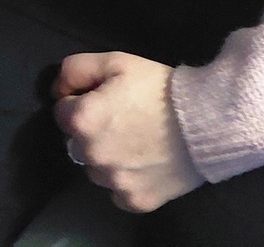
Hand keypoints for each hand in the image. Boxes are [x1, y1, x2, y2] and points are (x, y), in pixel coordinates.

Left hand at [54, 53, 202, 213]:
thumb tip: (57, 90)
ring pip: (96, 169)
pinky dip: (126, 179)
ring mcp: (113, 182)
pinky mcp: (134, 201)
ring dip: (107, 156)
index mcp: (83, 120)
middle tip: (123, 118)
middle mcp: (91, 156)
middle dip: (92, 130)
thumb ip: (76, 69)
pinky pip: (117, 191)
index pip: (62, 111)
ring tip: (137, 140)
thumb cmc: (158, 88)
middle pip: (77, 142)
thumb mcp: (116, 62)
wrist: (206, 121)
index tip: (105, 98)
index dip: (81, 100)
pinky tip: (145, 162)